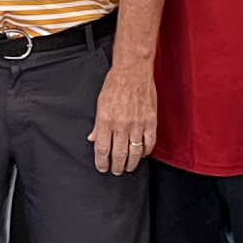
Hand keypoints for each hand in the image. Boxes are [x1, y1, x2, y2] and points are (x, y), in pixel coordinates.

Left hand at [90, 58, 155, 173]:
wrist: (133, 71)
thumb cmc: (115, 84)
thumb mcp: (100, 103)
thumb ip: (97, 124)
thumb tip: (92, 138)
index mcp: (106, 120)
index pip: (102, 149)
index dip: (102, 162)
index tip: (102, 168)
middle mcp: (121, 124)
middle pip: (118, 154)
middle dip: (116, 167)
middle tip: (116, 171)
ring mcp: (137, 123)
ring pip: (134, 152)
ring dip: (131, 163)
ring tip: (128, 168)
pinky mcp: (150, 120)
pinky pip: (149, 142)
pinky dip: (146, 151)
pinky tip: (143, 154)